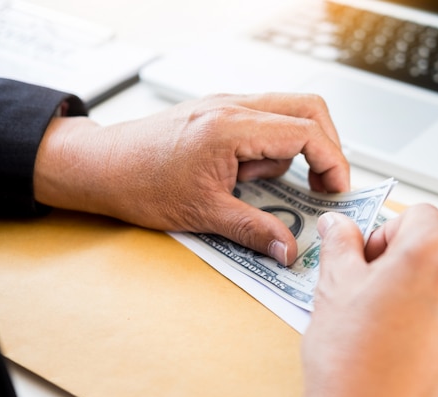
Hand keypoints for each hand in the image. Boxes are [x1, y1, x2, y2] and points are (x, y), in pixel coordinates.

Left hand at [34, 93, 349, 264]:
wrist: (101, 165)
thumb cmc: (140, 182)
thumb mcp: (203, 214)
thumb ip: (254, 231)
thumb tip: (288, 249)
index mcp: (232, 127)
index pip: (307, 132)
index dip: (333, 162)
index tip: (336, 193)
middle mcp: (233, 106)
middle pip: (308, 108)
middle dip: (326, 148)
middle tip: (324, 185)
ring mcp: (227, 105)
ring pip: (288, 112)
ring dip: (294, 150)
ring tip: (263, 185)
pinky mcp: (220, 113)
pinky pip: (264, 122)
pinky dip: (272, 148)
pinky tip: (247, 176)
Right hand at [300, 205, 437, 396]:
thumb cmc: (349, 364)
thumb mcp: (333, 289)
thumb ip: (340, 243)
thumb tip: (338, 223)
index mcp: (432, 254)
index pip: (419, 217)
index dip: (388, 235)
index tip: (373, 262)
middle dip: (411, 271)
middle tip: (379, 304)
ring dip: (435, 306)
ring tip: (398, 340)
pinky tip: (421, 363)